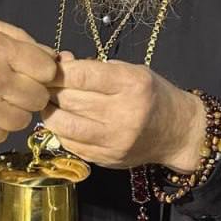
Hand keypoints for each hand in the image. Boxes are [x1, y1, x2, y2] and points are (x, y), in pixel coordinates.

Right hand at [0, 12, 58, 145]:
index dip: (43, 72)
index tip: (32, 72)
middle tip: (13, 87)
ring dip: (15, 112)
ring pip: (23, 120)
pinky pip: (1, 135)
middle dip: (31, 92)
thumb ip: (19, 36)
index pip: (48, 70)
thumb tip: (53, 55)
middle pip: (39, 97)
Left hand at [41, 58, 205, 170]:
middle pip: (69, 100)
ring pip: (64, 125)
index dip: (58, 71)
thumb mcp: (131, 71)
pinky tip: (63, 121)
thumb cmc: (152, 95)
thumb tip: (59, 61)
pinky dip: (60, 131)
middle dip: (50, 90)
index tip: (48, 68)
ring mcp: (115, 140)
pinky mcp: (107, 158)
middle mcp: (124, 113)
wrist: (178, 132)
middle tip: (42, 84)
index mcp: (131, 84)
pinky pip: (70, 144)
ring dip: (49, 112)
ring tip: (48, 103)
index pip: (81, 75)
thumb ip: (95, 67)